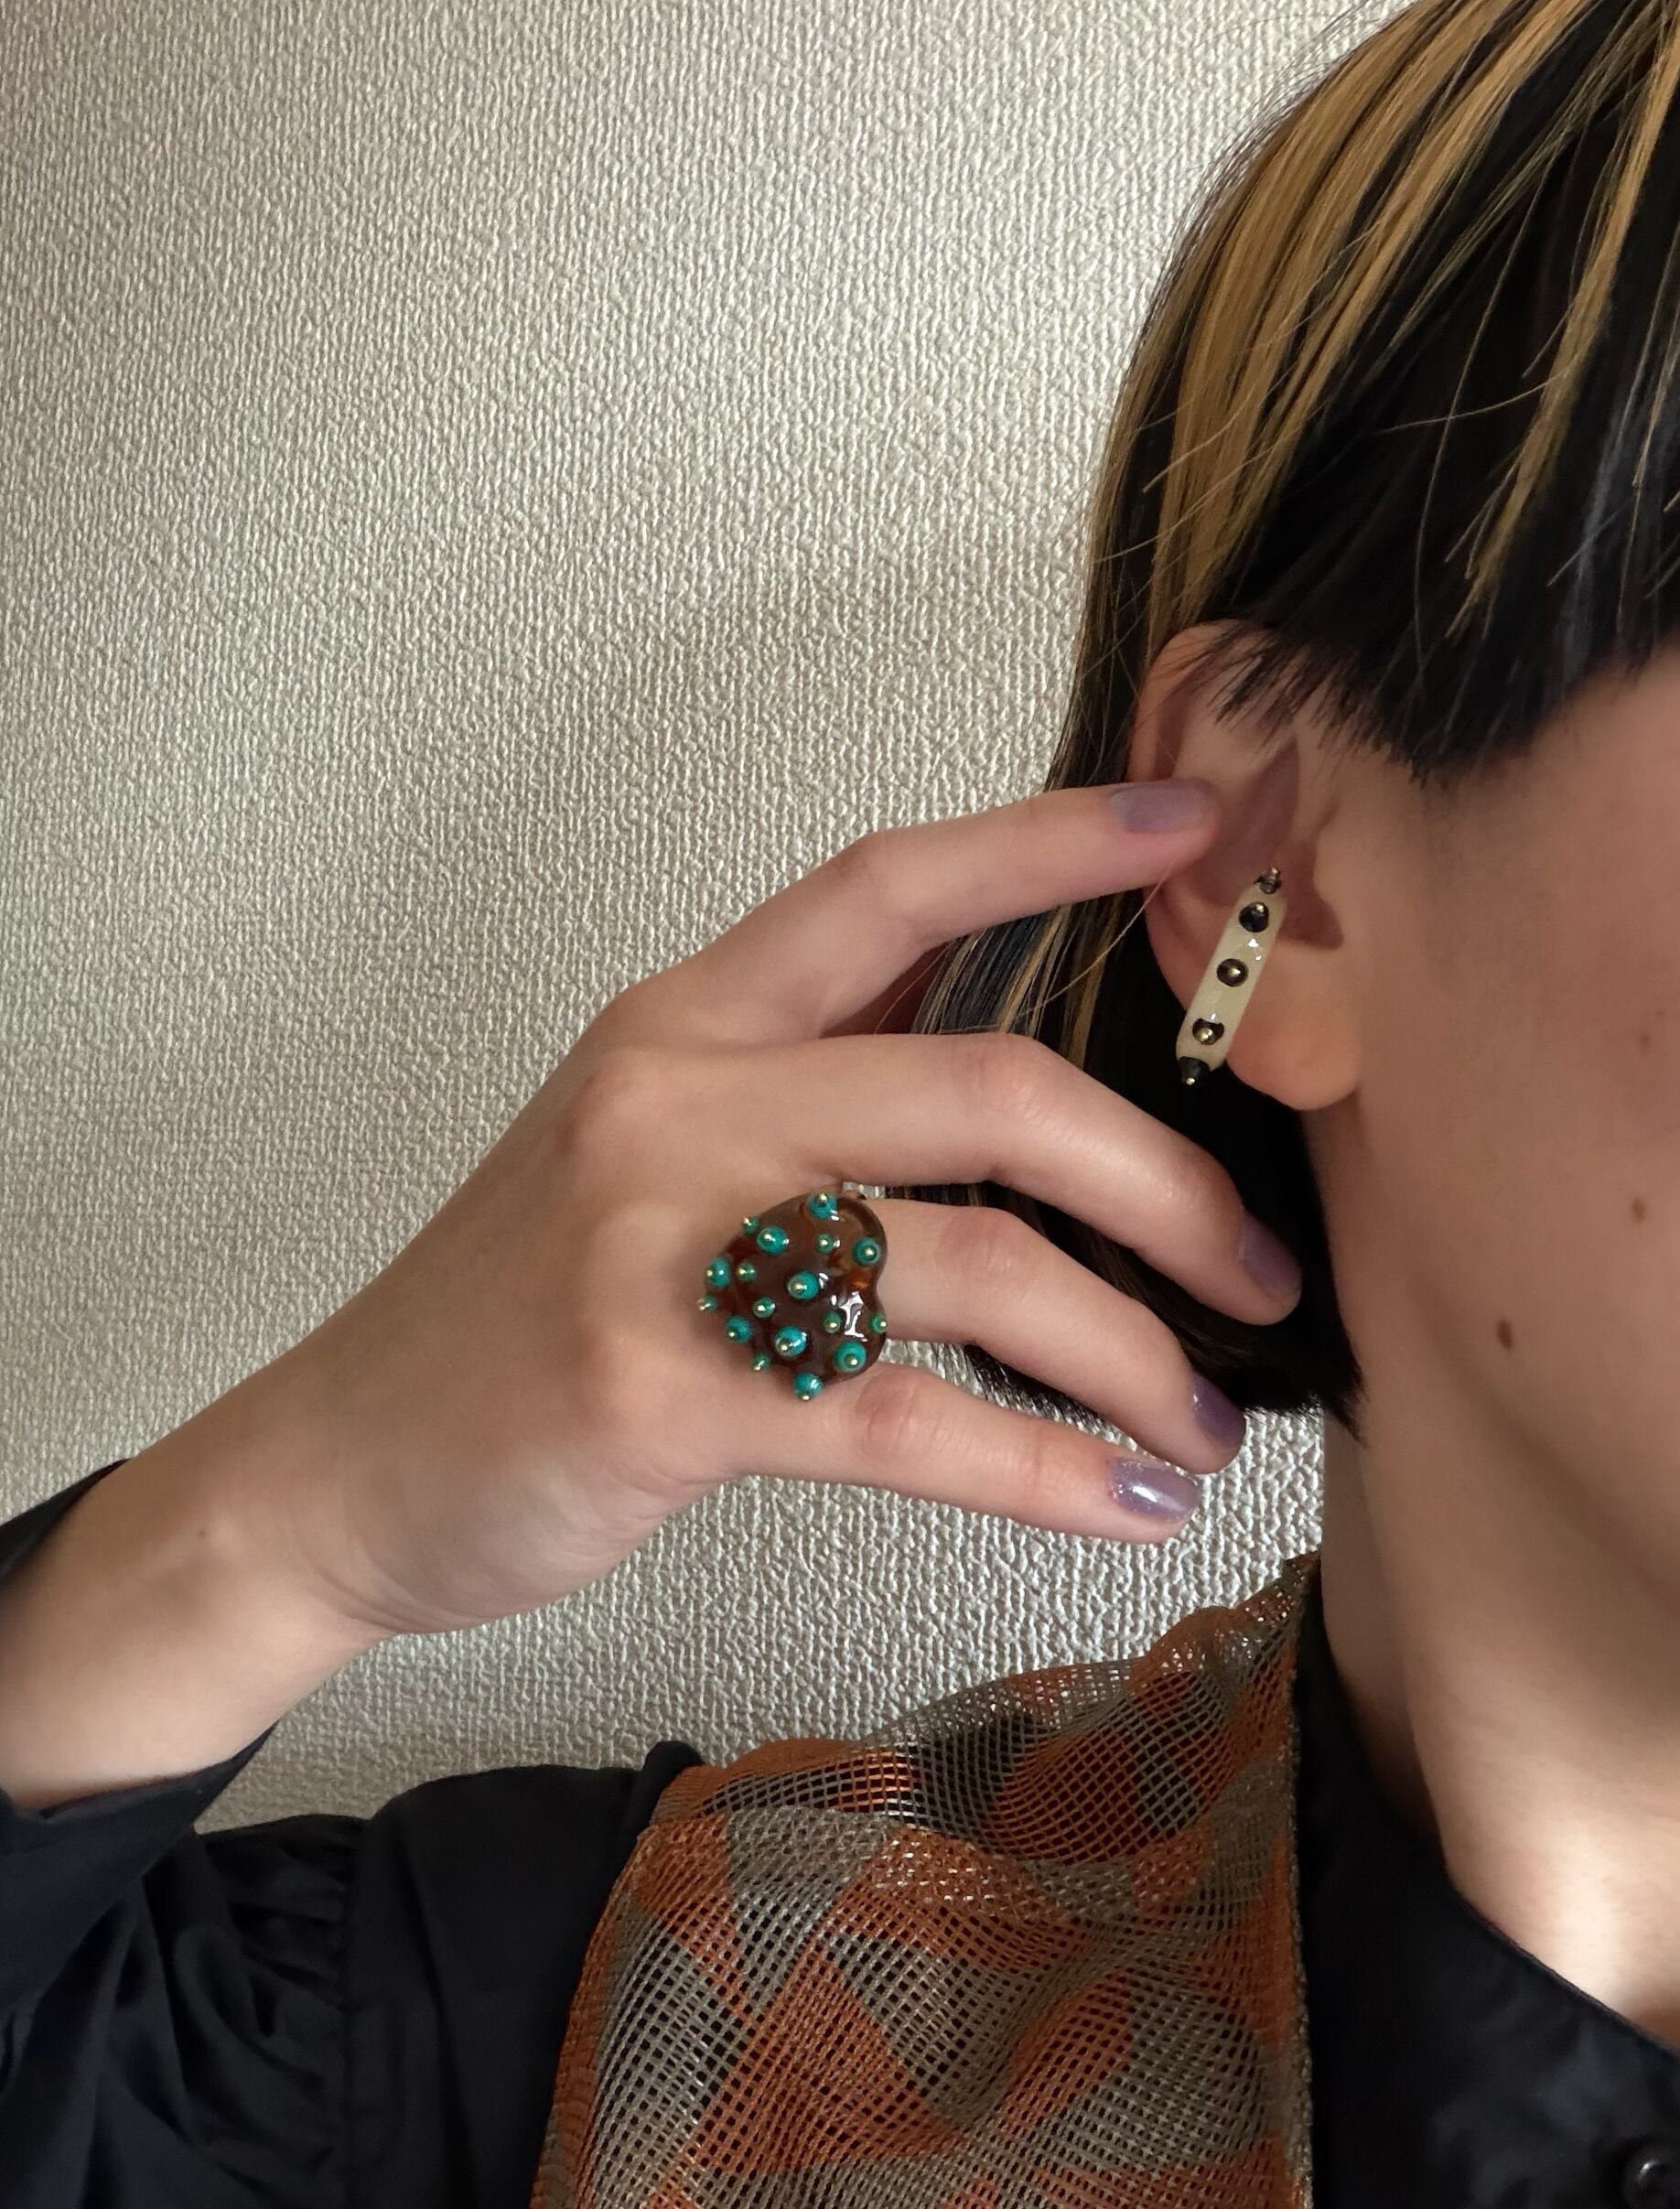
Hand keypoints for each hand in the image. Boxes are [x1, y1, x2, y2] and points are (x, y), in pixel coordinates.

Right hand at [240, 777, 1300, 1640]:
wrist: (340, 1462)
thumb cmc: (524, 1306)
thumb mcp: (645, 1149)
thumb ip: (807, 1089)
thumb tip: (1017, 1085)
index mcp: (687, 1023)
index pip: (888, 887)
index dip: (1049, 842)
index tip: (1193, 825)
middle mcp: (682, 1101)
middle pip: (990, 1084)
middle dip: (1165, 1181)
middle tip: (1263, 1270)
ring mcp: (665, 1243)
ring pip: (975, 1263)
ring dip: (1131, 1351)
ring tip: (1204, 1425)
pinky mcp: (660, 1391)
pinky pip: (907, 1422)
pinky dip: (1045, 1475)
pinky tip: (1121, 1511)